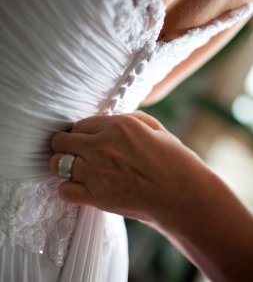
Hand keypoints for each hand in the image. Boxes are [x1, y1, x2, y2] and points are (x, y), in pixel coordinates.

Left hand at [50, 111, 200, 224]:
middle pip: (60, 141)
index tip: (85, 139)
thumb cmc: (174, 160)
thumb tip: (109, 120)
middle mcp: (101, 146)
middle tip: (74, 151)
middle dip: (65, 144)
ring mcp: (96, 172)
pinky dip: (68, 188)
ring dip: (63, 164)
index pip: (80, 124)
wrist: (184, 196)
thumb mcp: (154, 128)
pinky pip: (64, 190)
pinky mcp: (96, 197)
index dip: (81, 132)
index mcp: (117, 126)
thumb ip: (127, 119)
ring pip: (57, 163)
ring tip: (75, 168)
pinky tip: (81, 186)